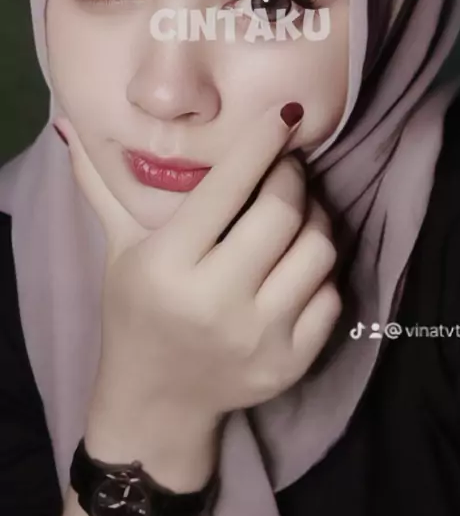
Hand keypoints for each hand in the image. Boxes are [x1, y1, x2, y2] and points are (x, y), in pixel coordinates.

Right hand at [54, 106, 340, 422]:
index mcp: (169, 266)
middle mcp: (216, 301)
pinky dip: (321, 269)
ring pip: (318, 251)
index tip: (284, 114)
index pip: (227, 188)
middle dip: (292, 177)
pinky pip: (331, 295)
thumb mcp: (120, 250)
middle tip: (287, 167)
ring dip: (315, 218)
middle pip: (283, 213)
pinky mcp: (291, 362)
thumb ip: (105, 189)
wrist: (156, 401)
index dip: (261, 143)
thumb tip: (72, 125)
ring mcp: (259, 336)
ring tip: (299, 210)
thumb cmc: (136, 314)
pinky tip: (299, 259)